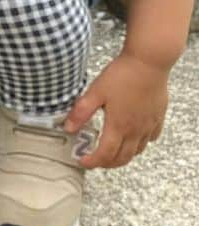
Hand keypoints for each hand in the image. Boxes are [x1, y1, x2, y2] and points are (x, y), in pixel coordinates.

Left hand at [65, 52, 168, 169]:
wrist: (149, 62)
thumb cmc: (122, 75)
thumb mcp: (95, 91)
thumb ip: (81, 112)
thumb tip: (68, 128)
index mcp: (118, 126)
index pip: (105, 154)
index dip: (92, 162)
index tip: (82, 161)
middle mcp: (135, 130)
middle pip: (122, 158)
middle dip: (107, 164)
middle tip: (95, 160)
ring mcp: (148, 125)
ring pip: (137, 151)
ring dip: (123, 157)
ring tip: (111, 152)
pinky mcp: (157, 117)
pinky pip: (150, 139)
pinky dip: (139, 144)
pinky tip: (133, 137)